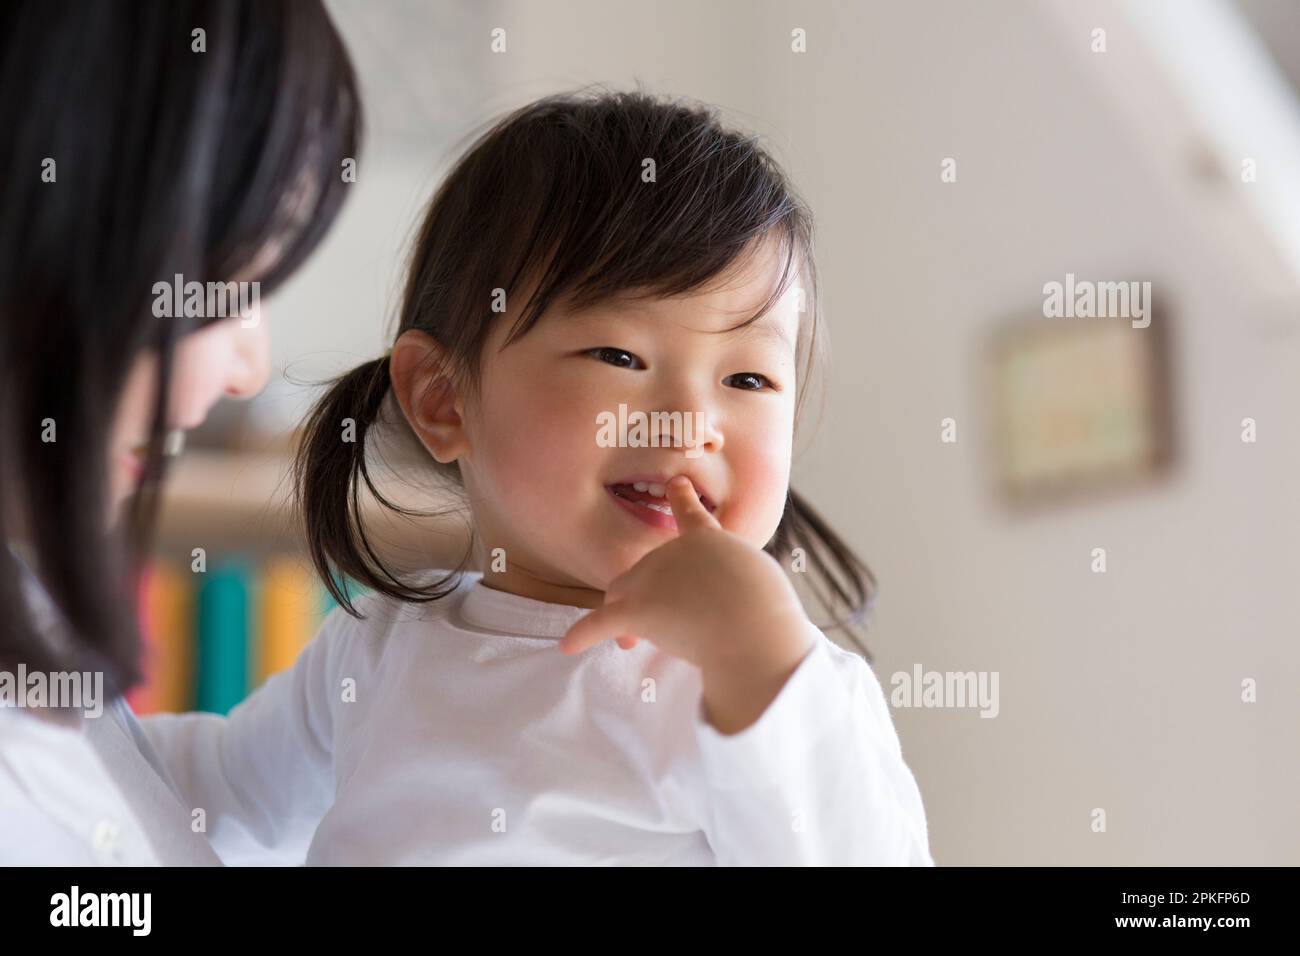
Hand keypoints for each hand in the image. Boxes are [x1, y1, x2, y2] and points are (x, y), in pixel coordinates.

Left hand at [559, 476, 814, 729]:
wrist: (753, 627)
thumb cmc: (768, 610)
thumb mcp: (763, 584)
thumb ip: (743, 585)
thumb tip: (738, 608)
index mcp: (710, 541)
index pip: (692, 515)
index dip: (682, 498)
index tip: (675, 482)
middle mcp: (674, 551)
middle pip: (648, 570)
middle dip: (650, 595)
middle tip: (666, 625)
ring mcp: (652, 578)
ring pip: (622, 594)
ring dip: (622, 616)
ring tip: (629, 644)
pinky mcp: (637, 609)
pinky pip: (601, 623)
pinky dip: (583, 636)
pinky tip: (567, 646)